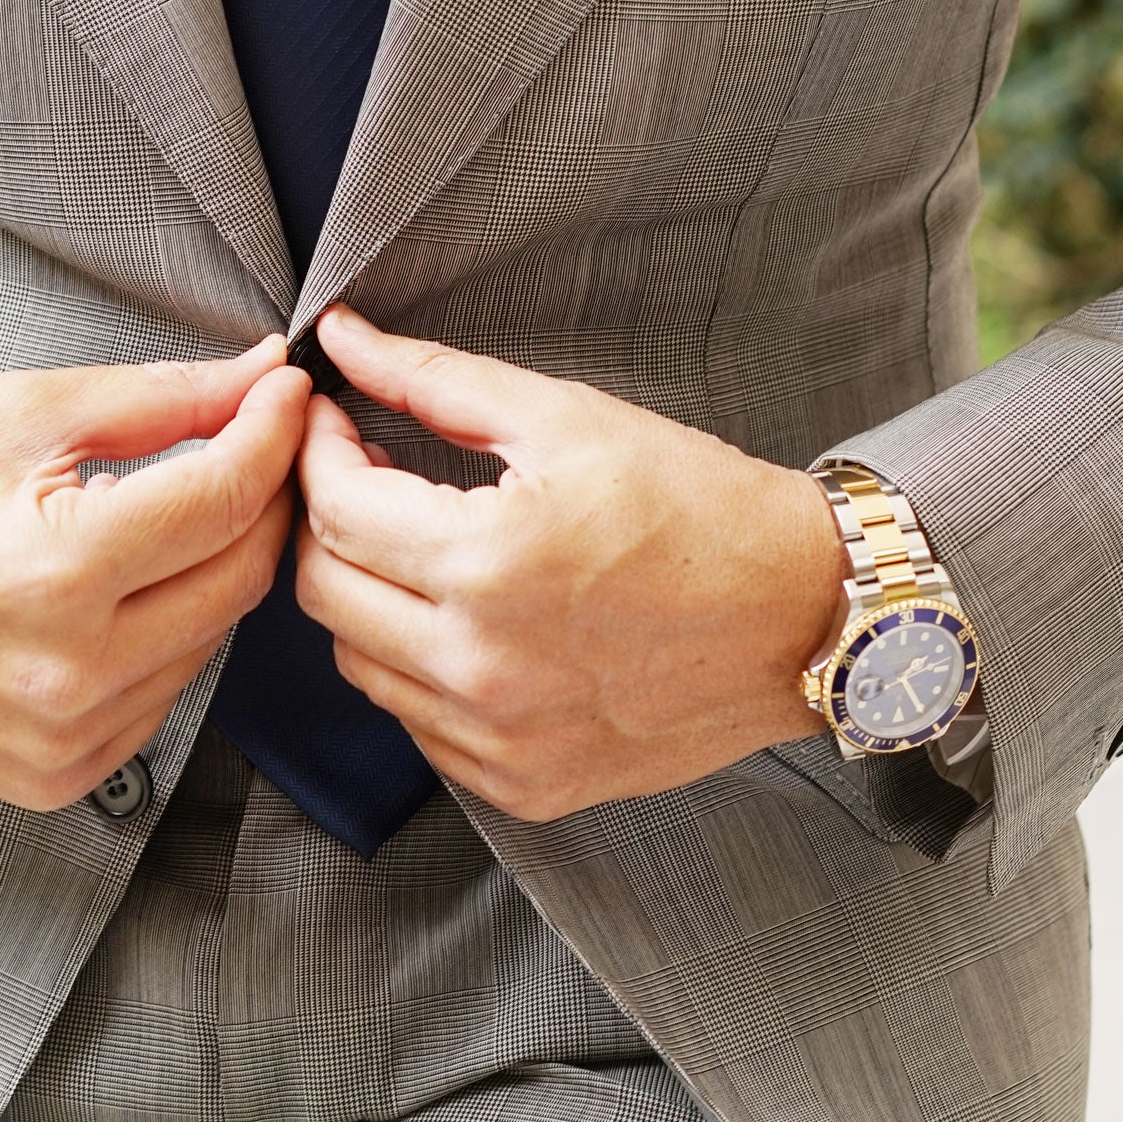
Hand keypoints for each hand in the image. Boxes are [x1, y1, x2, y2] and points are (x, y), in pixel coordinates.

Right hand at [0, 341, 309, 808]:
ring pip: (213, 640)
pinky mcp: (56, 777)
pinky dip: (166, 636)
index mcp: (56, 571)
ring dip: (213, 570)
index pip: (226, 497)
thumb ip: (158, 398)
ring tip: (174, 514)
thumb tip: (259, 378)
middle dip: (263, 498)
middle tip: (254, 442)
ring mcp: (64, 739)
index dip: (273, 432)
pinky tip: (124, 592)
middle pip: (241, 576)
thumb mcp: (20, 415)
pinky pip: (164, 697)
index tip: (284, 393)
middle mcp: (67, 672)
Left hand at [293, 308, 845, 821]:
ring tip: (423, 546)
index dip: (319, 451)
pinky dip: (419, 666)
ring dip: (368, 596)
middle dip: (327, 521)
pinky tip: (468, 619)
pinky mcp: (522, 783)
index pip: (332, 509)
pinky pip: (418, 723)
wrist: (803, 615)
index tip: (336, 422)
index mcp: (488, 561)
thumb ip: (435, 379)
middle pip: (323, 591)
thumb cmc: (698, 505)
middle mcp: (481, 664)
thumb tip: (343, 338)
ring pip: (358, 663)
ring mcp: (499, 738)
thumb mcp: (567, 418)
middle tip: (369, 477)